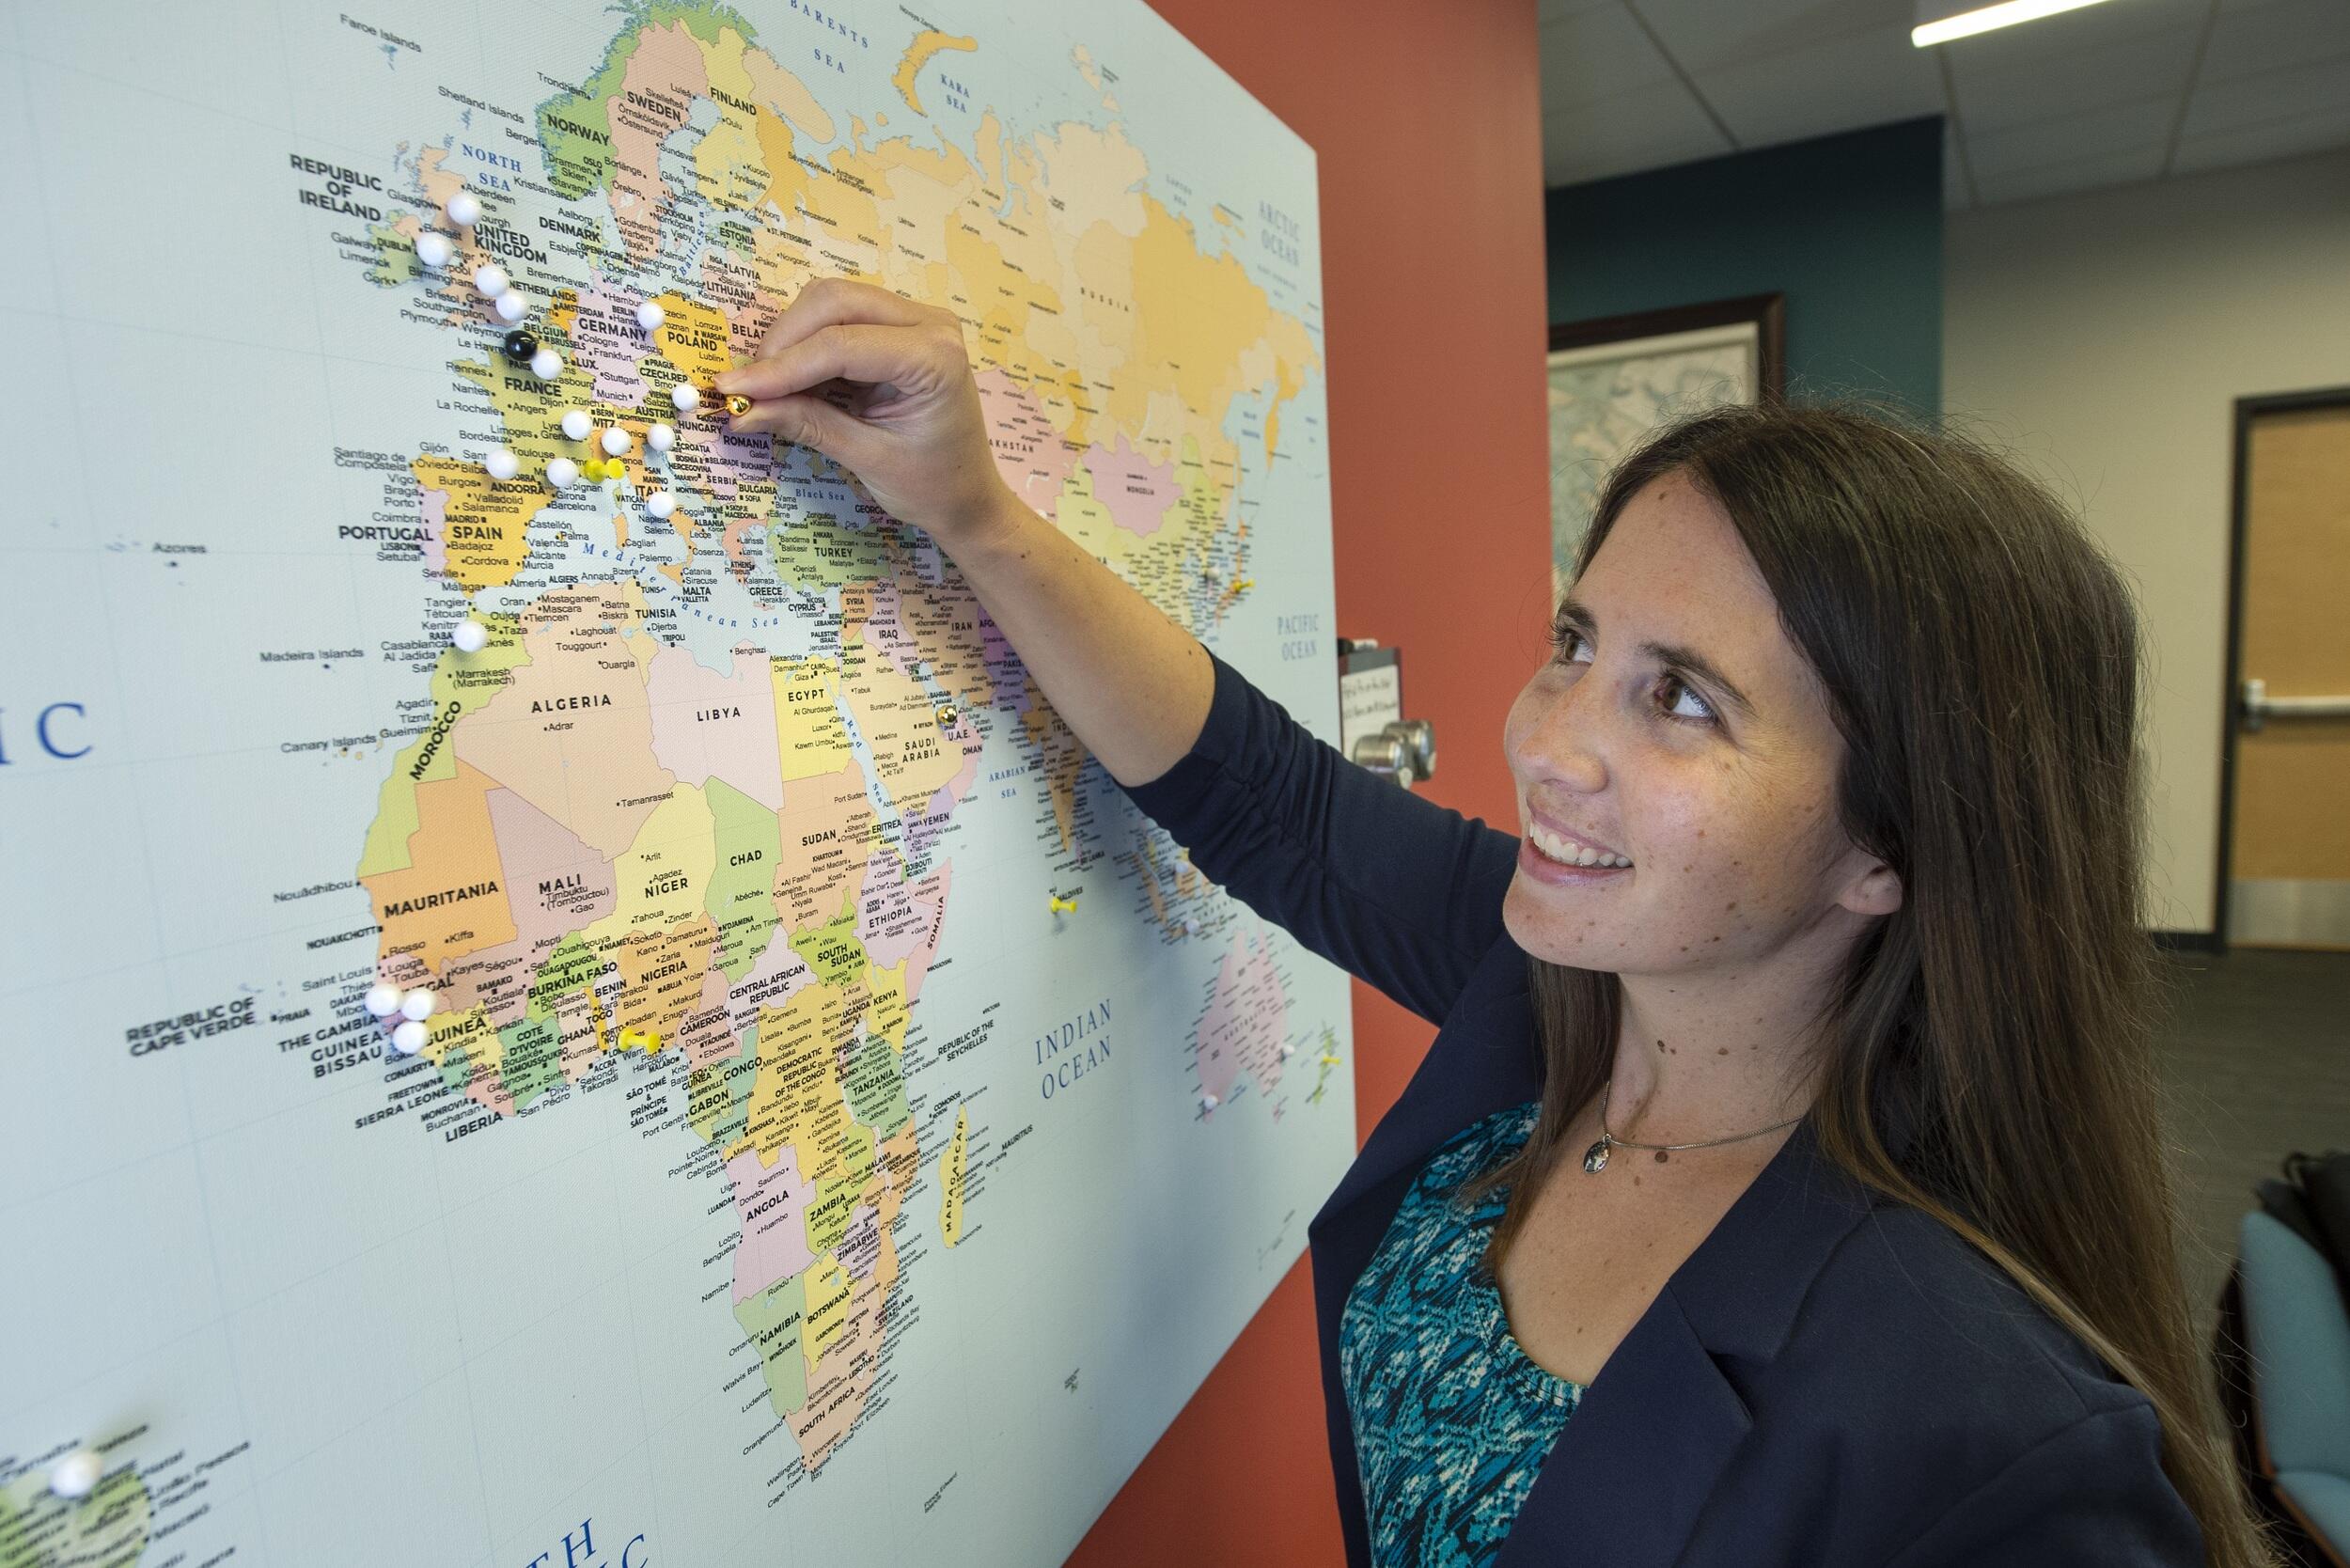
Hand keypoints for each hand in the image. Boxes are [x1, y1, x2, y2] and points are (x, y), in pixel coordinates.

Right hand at [715, 278, 1019, 547]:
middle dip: (782, 341)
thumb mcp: (866, 458)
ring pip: (831, 302)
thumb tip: (742, 410)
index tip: (733, 389)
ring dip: (791, 339)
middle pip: (833, 302)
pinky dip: (806, 344)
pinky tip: (790, 381)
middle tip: (747, 387)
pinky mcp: (898, 327)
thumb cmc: (932, 485)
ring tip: (767, 388)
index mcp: (935, 357)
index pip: (841, 346)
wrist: (969, 496)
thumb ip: (807, 424)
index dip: (781, 366)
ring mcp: (915, 319)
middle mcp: (930, 324)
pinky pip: (840, 318)